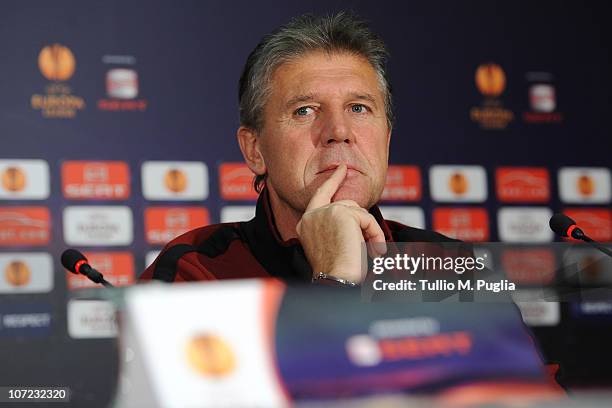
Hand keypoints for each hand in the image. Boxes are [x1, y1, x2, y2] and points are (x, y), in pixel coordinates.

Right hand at [296, 163, 386, 283]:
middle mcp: (312, 215)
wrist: (335, 280)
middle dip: (363, 222)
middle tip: (373, 245)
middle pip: (347, 205)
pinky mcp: (340, 213)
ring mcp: (325, 212)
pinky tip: (375, 251)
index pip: (320, 195)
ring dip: (370, 232)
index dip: (333, 181)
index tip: (342, 168)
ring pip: (359, 212)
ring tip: (373, 252)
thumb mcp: (331, 245)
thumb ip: (337, 227)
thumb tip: (358, 216)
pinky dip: (375, 235)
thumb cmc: (336, 271)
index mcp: (306, 223)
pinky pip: (367, 219)